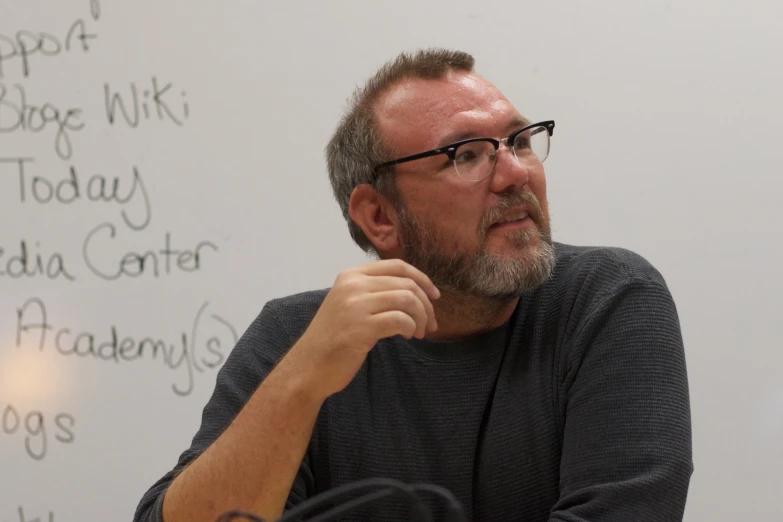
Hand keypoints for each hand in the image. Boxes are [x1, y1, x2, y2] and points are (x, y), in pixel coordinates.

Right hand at [286, 259, 439, 399]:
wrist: (309, 365)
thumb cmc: (333, 337)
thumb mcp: (349, 303)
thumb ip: (373, 291)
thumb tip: (414, 289)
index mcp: (351, 275)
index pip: (397, 266)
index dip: (422, 278)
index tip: (434, 296)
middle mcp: (352, 285)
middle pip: (406, 283)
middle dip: (426, 304)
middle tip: (430, 323)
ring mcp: (356, 305)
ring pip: (407, 299)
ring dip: (421, 317)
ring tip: (419, 332)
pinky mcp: (361, 327)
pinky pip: (401, 320)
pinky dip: (411, 328)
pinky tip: (408, 336)